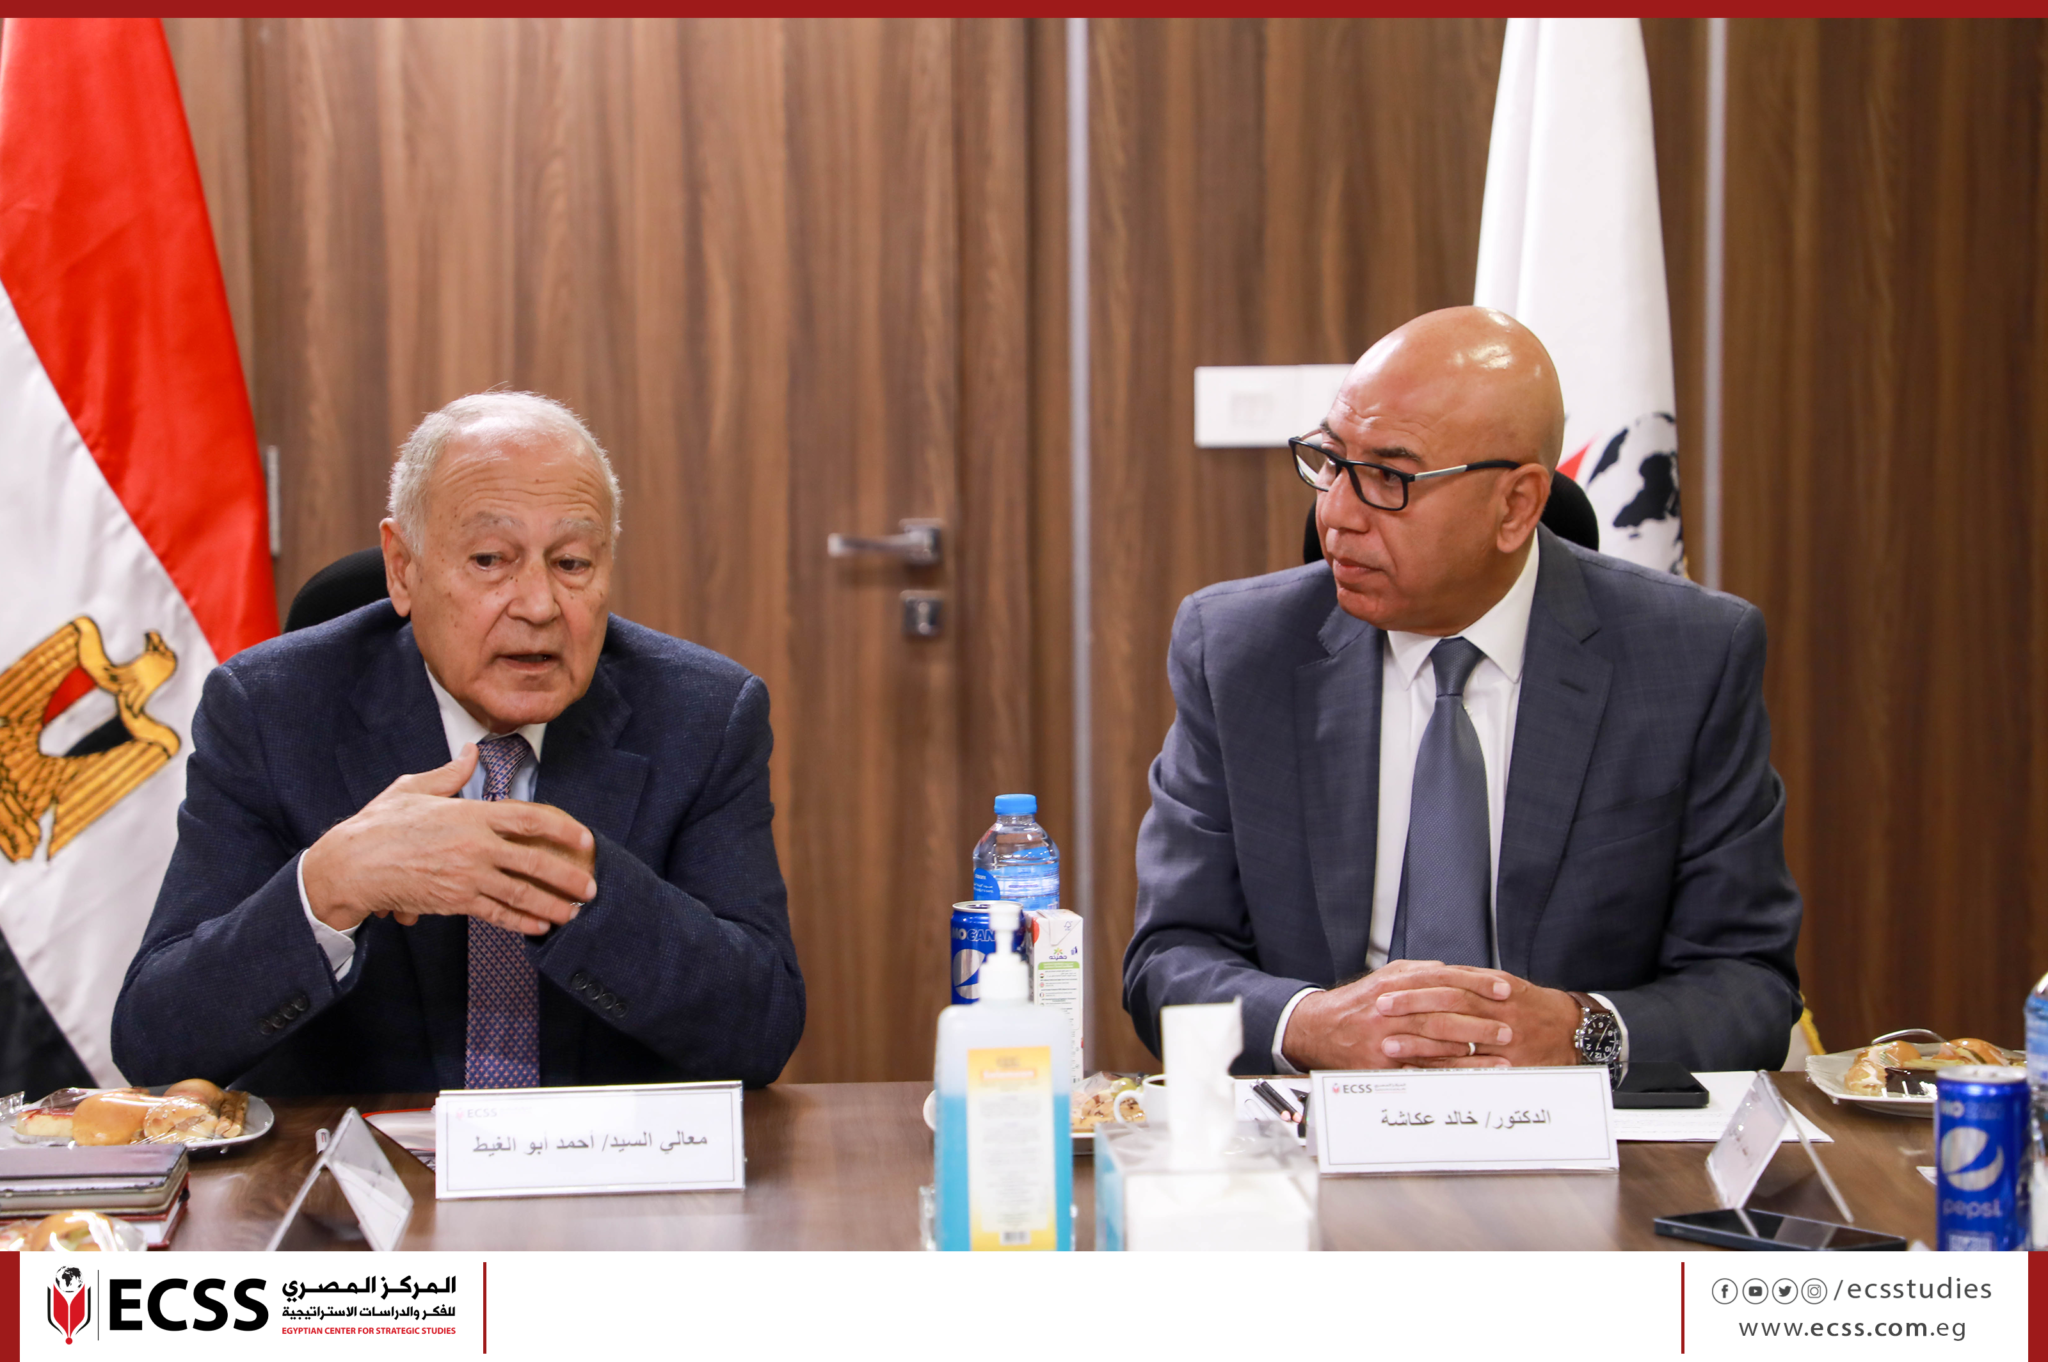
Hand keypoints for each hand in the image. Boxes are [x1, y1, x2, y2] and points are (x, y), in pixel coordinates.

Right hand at [301, 744, 597, 935]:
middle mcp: (475, 847)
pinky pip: (496, 914)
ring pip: (520, 894)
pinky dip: (520, 922)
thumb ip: (450, 773)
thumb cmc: (380, 825)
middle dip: (567, 876)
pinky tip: (539, 927)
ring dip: (551, 905)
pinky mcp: (454, 902)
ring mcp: (467, 877)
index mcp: (470, 815)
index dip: (563, 828)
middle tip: (590, 887)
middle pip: (534, 862)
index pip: (529, 819)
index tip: (586, 839)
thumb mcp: (415, 788)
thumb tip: (470, 752)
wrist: (351, 865)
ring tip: (573, 912)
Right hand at [1281, 960, 1581, 1069]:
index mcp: (1394, 983)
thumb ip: (1416, 973)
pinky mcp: (1383, 1064)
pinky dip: (1452, 1071)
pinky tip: (1474, 1072)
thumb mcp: (1383, 978)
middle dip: (1480, 1020)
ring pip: (1436, 1043)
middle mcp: (1390, 1008)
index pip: (1443, 980)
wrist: (1316, 1030)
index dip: (1476, 984)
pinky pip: (1423, 1068)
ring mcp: (1386, 1037)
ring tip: (1501, 1052)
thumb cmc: (1356, 1004)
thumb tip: (1449, 969)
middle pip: (1443, 1012)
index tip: (1504, 989)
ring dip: (1472, 1049)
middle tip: (1508, 1027)